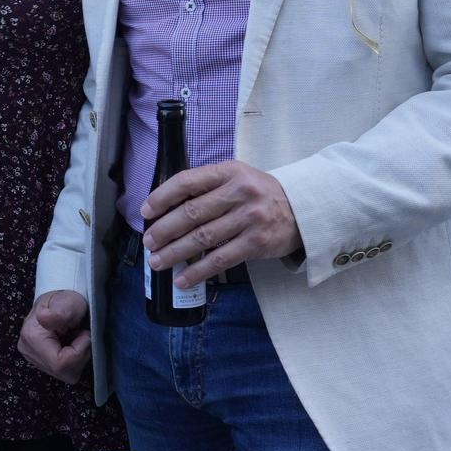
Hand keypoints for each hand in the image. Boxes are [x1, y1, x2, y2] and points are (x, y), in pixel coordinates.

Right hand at [18, 290, 91, 383]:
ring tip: (75, 339)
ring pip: (64, 374)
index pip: (60, 363)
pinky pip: (63, 372)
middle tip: (81, 336)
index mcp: (31, 336)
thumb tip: (44, 317)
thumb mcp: (70, 302)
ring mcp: (32, 357)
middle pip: (62, 372)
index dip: (79, 352)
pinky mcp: (39, 361)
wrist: (59, 303)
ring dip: (77, 359)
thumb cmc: (66, 301)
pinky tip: (71, 346)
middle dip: (79, 356)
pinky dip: (72, 361)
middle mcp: (28, 350)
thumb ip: (61, 310)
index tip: (84, 334)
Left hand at [142, 160, 302, 287]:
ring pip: (202, 238)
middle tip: (149, 242)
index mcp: (229, 172)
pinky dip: (198, 271)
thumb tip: (167, 209)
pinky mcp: (257, 243)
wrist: (304, 209)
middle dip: (164, 230)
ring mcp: (249, 218)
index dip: (162, 197)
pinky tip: (182, 278)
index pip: (187, 181)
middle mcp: (240, 192)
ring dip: (175, 252)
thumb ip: (208, 187)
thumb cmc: (260, 194)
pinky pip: (220, 260)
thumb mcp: (237, 178)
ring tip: (158, 261)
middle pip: (191, 213)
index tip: (146, 211)